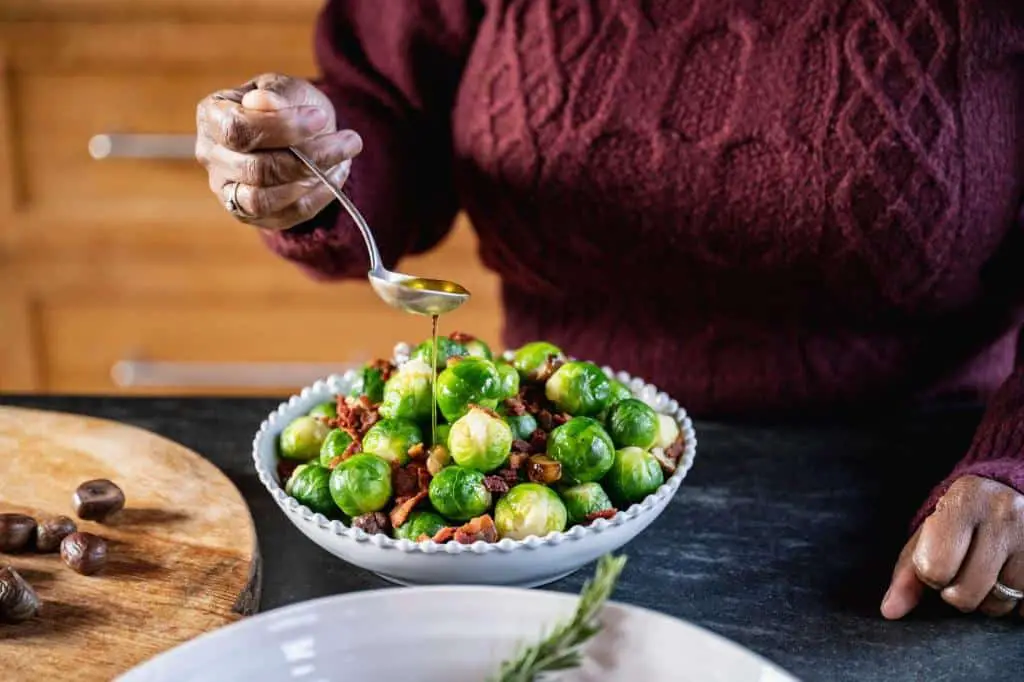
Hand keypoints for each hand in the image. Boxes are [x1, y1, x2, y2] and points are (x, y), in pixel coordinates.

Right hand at [195, 73, 362, 230]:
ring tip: (343, 159)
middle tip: (350, 141)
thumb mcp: (288, 88)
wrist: (302, 132)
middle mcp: (211, 157)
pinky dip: (317, 198)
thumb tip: (262, 101)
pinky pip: (285, 216)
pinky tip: (336, 176)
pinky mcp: (250, 215)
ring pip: (264, 199)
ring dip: (311, 181)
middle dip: (309, 156)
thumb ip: (278, 93)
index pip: (237, 129)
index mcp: (212, 116)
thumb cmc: (290, 104)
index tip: (319, 118)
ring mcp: (227, 190)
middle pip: (255, 169)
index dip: (281, 127)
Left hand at [882, 475, 1023, 618]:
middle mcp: (1003, 515)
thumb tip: (891, 611)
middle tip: (963, 568)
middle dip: (956, 591)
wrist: (1012, 492)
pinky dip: (1016, 602)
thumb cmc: (961, 517)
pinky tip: (1011, 576)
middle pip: (965, 594)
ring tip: (988, 571)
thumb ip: (907, 573)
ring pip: (998, 604)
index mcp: (963, 500)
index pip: (935, 567)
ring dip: (987, 598)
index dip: (931, 574)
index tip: (940, 559)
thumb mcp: (930, 532)